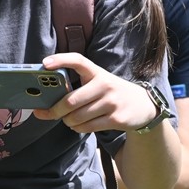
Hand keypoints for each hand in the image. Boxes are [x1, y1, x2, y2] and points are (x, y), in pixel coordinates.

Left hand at [32, 53, 158, 132]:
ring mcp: (111, 102)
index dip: (61, 60)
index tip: (45, 63)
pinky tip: (80, 125)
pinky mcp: (116, 119)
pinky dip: (78, 128)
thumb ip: (79, 86)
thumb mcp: (99, 82)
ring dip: (68, 122)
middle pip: (71, 101)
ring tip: (69, 120)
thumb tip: (48, 100)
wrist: (143, 105)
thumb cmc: (111, 93)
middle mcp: (104, 85)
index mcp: (97, 72)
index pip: (78, 60)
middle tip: (51, 113)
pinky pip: (87, 127)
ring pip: (77, 117)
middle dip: (55, 111)